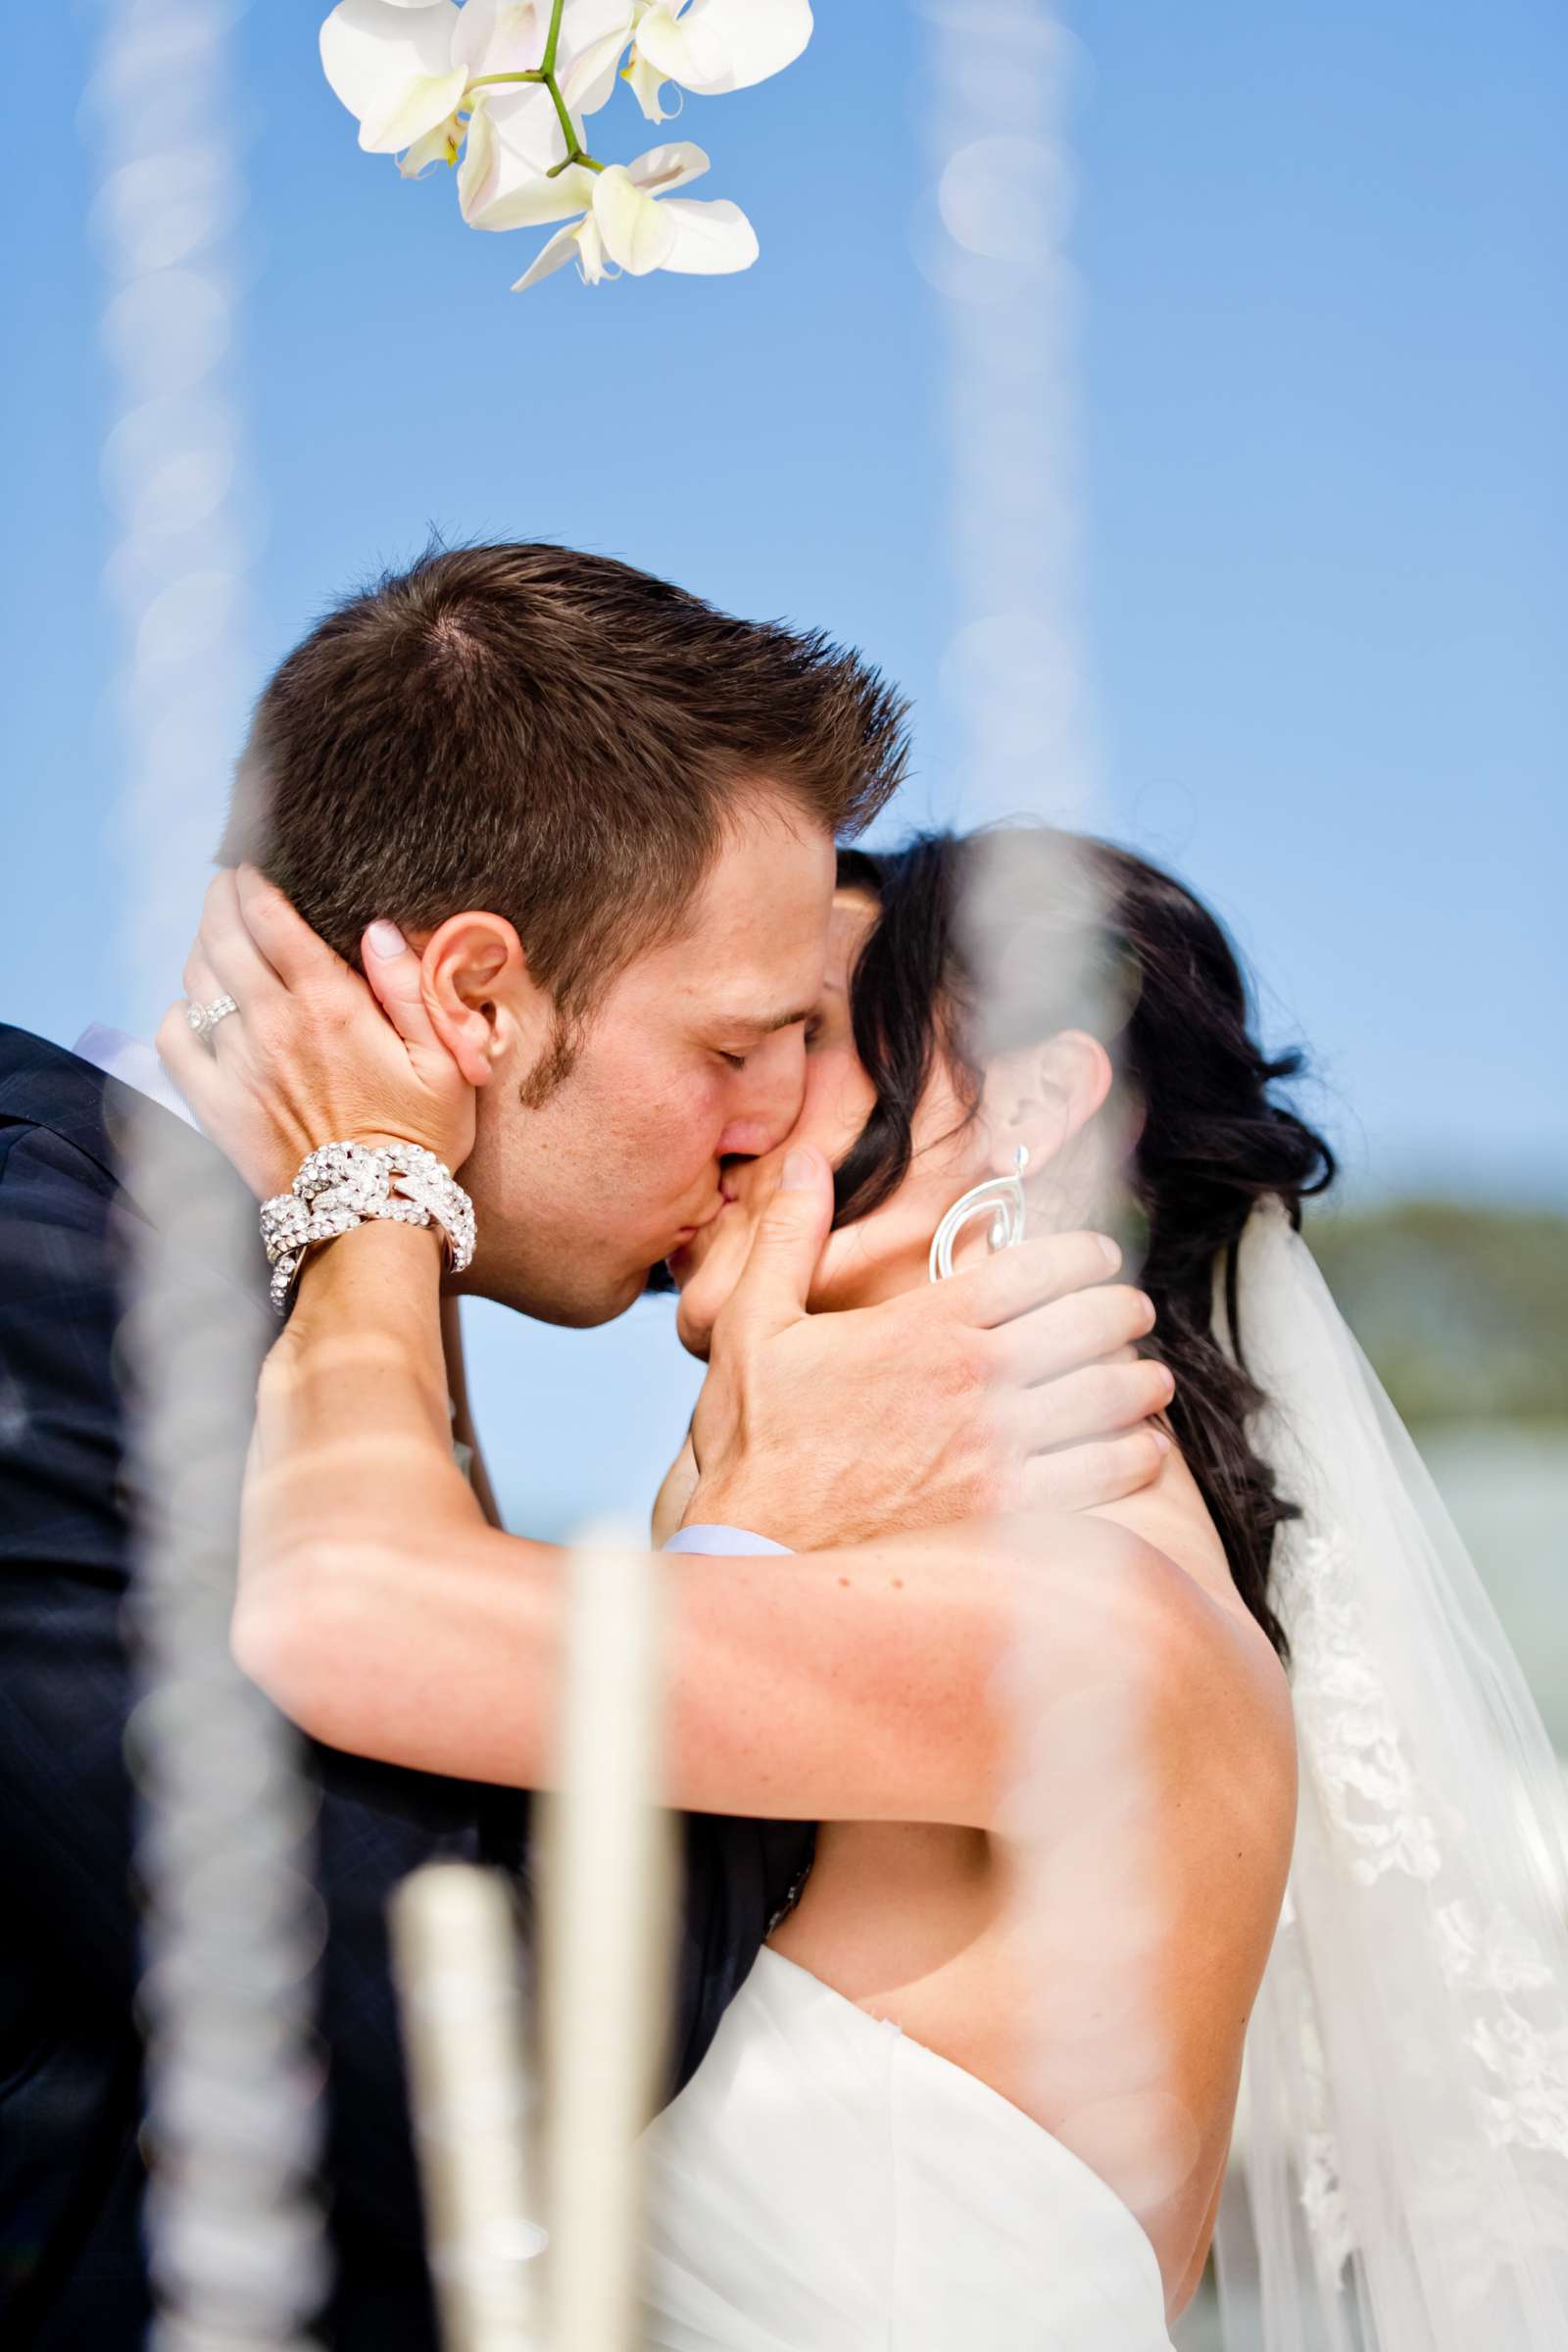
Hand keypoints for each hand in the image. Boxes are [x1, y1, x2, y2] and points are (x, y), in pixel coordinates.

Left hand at [157, 866, 478, 1198]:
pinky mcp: (214, 1102)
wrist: (370, 1217)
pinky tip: (197, 1008)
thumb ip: (411, 990)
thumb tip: (376, 929)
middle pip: (220, 935)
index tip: (253, 866)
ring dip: (201, 947)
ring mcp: (237, 1064)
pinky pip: (171, 1038)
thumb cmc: (419, 1139)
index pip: (268, 916)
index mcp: (329, 1005)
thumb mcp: (446, 1063)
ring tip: (217, 937)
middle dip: (219, 899)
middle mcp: (272, 1025)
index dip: (253, 880)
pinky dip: (177, 1011)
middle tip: (228, 885)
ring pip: (194, 979)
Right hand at [685, 1149, 1173, 1551]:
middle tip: (1135, 1312)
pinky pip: (1102, 1476)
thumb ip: (787, 1234)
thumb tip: (805, 1158)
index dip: (1084, 1255)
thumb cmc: (756, 1441)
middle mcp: (974, 1382)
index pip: (1037, 1269)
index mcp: (926, 1327)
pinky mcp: (1009, 1517)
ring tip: (1151, 1379)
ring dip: (1142, 1383)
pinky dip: (1134, 1455)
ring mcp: (998, 1452)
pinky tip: (1140, 1448)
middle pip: (1089, 1326)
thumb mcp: (753, 1323)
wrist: (754, 1547)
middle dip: (1124, 1311)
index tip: (1101, 1257)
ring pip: (1108, 1399)